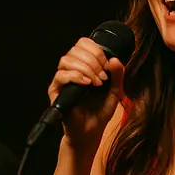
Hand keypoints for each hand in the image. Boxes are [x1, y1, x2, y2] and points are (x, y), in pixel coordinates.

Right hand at [48, 37, 125, 152]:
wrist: (91, 131)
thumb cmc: (101, 110)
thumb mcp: (115, 91)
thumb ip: (118, 74)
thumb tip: (115, 59)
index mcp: (84, 65)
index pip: (83, 44)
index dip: (96, 50)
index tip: (107, 66)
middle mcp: (71, 69)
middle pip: (75, 49)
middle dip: (93, 60)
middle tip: (103, 76)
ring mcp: (62, 79)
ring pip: (67, 60)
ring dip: (85, 68)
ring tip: (96, 82)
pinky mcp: (55, 90)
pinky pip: (61, 75)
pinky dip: (76, 76)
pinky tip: (87, 84)